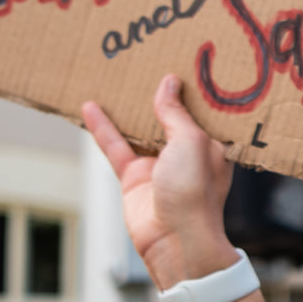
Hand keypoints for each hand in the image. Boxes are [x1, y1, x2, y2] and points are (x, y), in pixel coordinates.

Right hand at [82, 75, 236, 289]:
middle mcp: (187, 154)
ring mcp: (159, 166)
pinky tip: (89, 106)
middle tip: (146, 61)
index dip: (195, 90)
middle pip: (169, 118)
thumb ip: (176, 113)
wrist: (175, 240)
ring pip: (139, 130)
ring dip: (127, 108)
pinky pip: (115, 146)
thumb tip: (169, 83)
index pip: (203, 112)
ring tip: (114, 79)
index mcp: (212, 145)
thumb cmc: (195, 192)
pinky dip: (103, 127)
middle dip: (159, 94)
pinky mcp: (134, 178)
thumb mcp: (192, 141)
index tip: (186, 62)